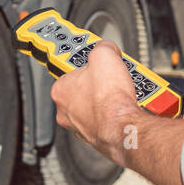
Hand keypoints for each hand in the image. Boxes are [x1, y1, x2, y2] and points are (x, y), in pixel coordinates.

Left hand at [51, 40, 148, 165]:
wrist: (123, 125)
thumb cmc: (109, 97)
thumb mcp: (105, 54)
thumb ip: (103, 47)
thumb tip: (107, 47)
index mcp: (60, 90)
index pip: (71, 71)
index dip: (88, 65)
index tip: (97, 64)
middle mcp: (65, 111)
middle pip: (83, 90)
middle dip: (99, 84)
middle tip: (112, 79)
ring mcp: (79, 127)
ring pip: (94, 107)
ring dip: (107, 100)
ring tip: (121, 92)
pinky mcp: (95, 137)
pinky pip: (105, 120)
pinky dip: (114, 114)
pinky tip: (123, 107)